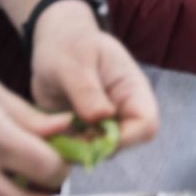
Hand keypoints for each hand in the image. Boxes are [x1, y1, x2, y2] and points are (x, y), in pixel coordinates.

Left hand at [31, 6, 157, 150]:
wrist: (54, 44)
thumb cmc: (69, 45)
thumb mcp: (74, 62)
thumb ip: (87, 90)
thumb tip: (102, 118)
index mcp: (132, 89)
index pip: (146, 125)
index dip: (125, 138)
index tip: (90, 135)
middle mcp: (123, 110)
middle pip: (125, 144)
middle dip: (94, 147)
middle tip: (64, 134)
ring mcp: (104, 123)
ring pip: (99, 152)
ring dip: (75, 149)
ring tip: (52, 129)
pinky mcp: (85, 131)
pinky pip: (79, 150)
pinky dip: (63, 148)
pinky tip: (49, 131)